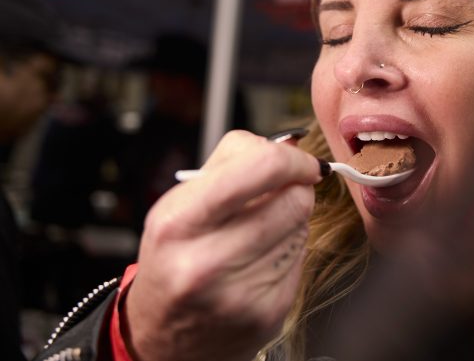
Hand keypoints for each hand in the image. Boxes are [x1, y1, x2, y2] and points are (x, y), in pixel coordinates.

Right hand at [122, 130, 320, 360]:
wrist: (162, 337)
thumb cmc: (175, 259)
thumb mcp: (180, 204)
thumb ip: (233, 163)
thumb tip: (290, 144)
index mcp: (179, 222)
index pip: (262, 166)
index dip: (294, 158)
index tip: (302, 162)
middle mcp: (206, 262)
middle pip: (294, 198)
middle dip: (294, 190)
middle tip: (277, 196)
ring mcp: (240, 292)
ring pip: (302, 227)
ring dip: (291, 220)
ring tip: (258, 232)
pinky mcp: (268, 313)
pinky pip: (301, 259)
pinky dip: (289, 251)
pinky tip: (261, 260)